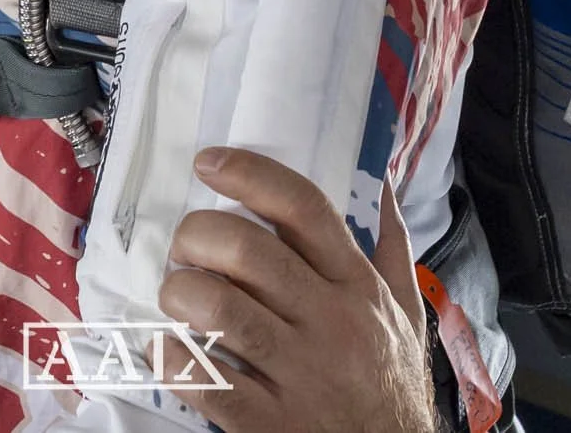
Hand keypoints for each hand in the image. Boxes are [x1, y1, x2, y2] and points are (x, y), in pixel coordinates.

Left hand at [156, 146, 435, 432]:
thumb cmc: (392, 382)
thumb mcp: (406, 312)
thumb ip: (393, 247)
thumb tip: (385, 184)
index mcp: (357, 286)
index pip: (303, 208)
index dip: (249, 175)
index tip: (208, 163)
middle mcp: (330, 322)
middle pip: (248, 251)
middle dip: (197, 235)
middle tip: (183, 246)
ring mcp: (299, 374)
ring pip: (221, 310)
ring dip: (180, 292)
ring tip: (174, 294)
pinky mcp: (269, 422)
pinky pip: (207, 382)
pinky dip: (172, 359)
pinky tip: (164, 348)